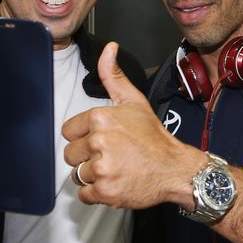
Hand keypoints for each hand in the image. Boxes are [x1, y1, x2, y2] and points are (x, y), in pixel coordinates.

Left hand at [62, 42, 200, 208]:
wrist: (174, 168)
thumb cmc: (154, 137)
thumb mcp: (133, 101)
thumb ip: (113, 75)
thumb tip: (109, 48)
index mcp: (100, 118)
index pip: (68, 132)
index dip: (83, 137)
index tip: (101, 140)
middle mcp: (98, 142)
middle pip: (70, 154)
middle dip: (86, 157)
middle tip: (109, 156)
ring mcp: (101, 168)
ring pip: (77, 174)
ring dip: (92, 175)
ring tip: (114, 169)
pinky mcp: (105, 191)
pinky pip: (84, 194)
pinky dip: (97, 193)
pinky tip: (114, 183)